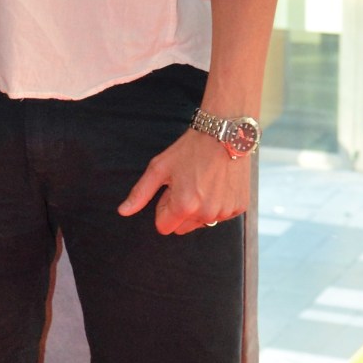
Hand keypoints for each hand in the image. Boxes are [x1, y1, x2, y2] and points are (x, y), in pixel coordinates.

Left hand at [117, 128, 249, 235]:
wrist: (225, 134)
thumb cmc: (189, 149)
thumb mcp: (159, 167)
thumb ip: (140, 193)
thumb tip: (123, 212)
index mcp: (184, 206)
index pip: (164, 227)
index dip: (164, 209)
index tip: (171, 190)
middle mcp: (206, 213)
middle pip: (183, 228)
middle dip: (180, 212)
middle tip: (186, 184)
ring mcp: (225, 212)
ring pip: (202, 222)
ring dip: (200, 208)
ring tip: (204, 181)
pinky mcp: (239, 207)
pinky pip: (221, 215)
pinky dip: (218, 203)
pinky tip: (218, 183)